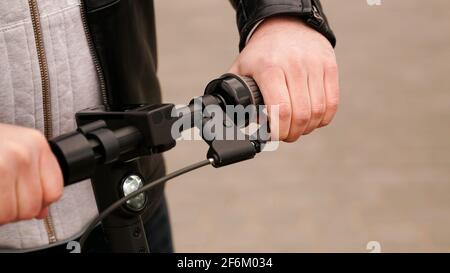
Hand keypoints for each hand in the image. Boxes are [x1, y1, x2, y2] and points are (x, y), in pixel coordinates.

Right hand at [0, 123, 62, 224]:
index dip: (38, 203)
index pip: (54, 191)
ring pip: (10, 213)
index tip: (21, 199)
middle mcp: (23, 153)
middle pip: (31, 206)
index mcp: (36, 144)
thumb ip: (32, 177)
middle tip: (0, 197)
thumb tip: (42, 211)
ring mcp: (4, 164)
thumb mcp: (13, 149)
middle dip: (12, 210)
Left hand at [229, 16, 339, 141]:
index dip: (279, 130)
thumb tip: (228, 118)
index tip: (273, 136)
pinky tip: (314, 120)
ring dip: (308, 128)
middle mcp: (294, 65)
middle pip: (301, 114)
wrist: (285, 24)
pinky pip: (332, 102)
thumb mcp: (242, 68)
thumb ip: (233, 92)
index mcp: (269, 68)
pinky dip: (324, 118)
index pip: (280, 109)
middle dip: (292, 133)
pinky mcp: (329, 66)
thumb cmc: (262, 52)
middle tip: (285, 135)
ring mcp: (314, 65)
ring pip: (318, 111)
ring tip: (298, 129)